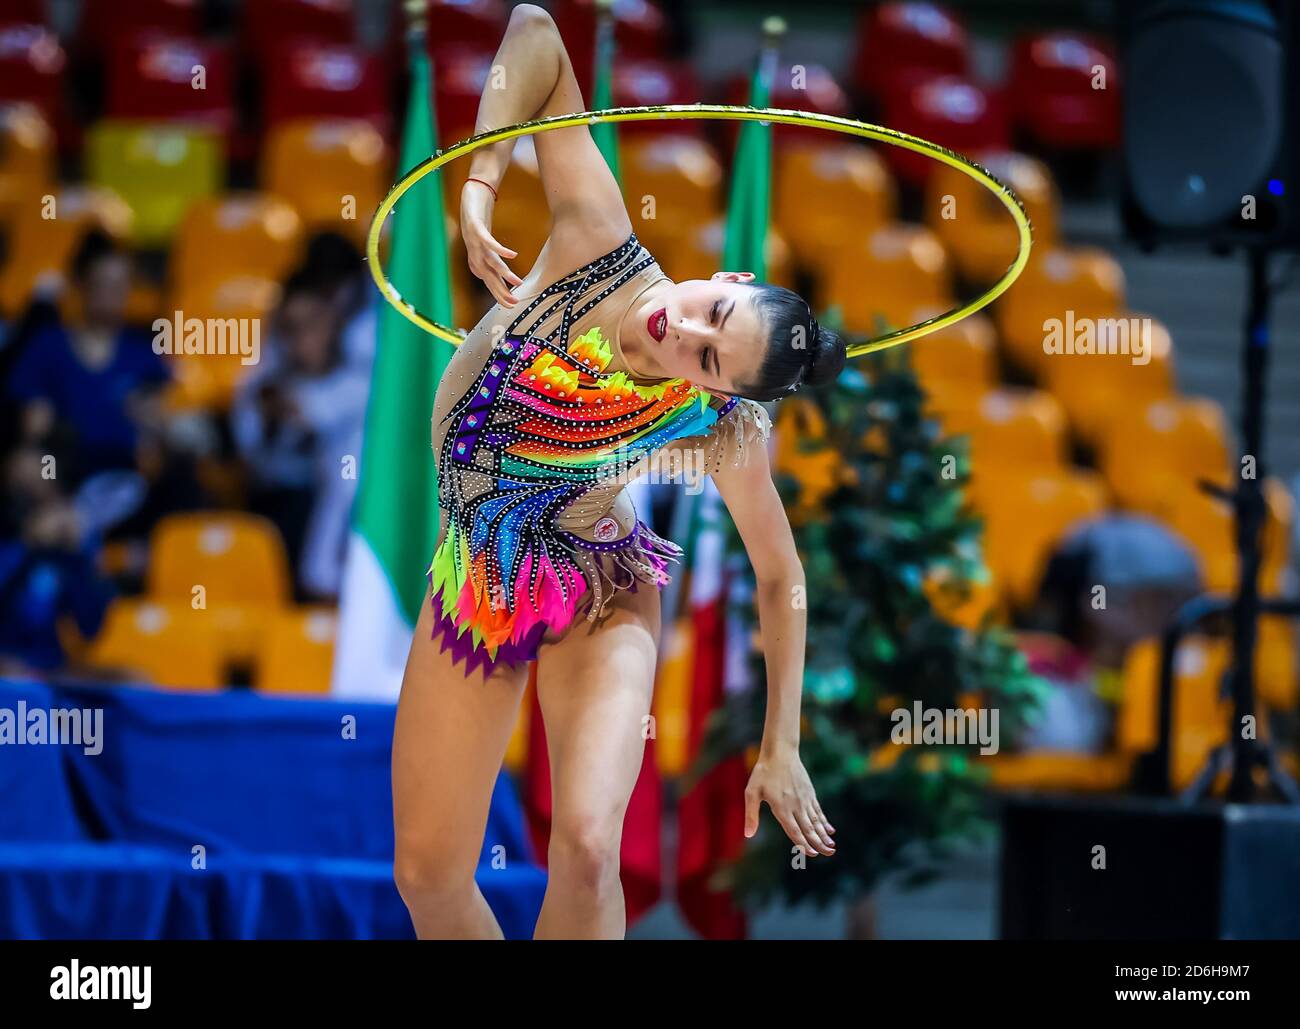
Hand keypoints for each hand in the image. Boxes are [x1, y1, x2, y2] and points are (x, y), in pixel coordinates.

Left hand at [460, 178, 522, 307]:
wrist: (473, 189)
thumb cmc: (479, 211)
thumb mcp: (484, 234)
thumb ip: (489, 251)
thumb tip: (495, 265)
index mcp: (477, 254)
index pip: (487, 279)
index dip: (497, 292)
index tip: (510, 303)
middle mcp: (474, 250)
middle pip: (488, 275)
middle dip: (500, 290)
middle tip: (513, 303)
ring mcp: (473, 239)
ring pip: (490, 261)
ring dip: (503, 273)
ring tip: (517, 283)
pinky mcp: (476, 225)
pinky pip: (489, 241)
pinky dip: (500, 249)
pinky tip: (513, 255)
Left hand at [743, 740, 835, 856]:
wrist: (780, 752)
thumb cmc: (763, 772)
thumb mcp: (751, 792)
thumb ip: (751, 815)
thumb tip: (748, 835)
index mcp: (782, 808)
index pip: (794, 831)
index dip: (803, 844)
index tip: (812, 854)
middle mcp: (795, 806)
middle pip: (809, 828)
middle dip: (819, 843)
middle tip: (829, 854)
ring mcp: (804, 799)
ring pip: (816, 821)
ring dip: (824, 834)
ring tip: (832, 846)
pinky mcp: (809, 792)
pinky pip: (818, 810)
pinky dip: (824, 821)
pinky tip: (830, 829)